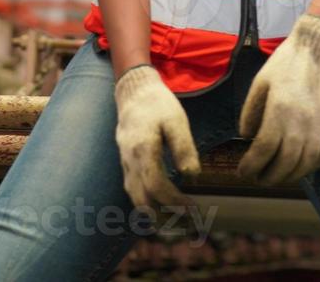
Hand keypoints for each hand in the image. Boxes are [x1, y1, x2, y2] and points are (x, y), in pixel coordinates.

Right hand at [113, 64, 201, 211]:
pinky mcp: (126, 165)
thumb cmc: (158, 105)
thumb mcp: (176, 121)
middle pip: (143, 201)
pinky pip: (134, 191)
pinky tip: (163, 209)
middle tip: (187, 225)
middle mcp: (130, 161)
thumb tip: (193, 176)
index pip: (157, 187)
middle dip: (165, 218)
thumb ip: (183, 148)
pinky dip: (147, 205)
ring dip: (155, 215)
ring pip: (136, 199)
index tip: (194, 209)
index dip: (175, 203)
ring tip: (178, 223)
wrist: (134, 93)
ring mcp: (125, 164)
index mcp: (143, 150)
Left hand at [237, 13, 319, 184]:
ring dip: (288, 177)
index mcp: (280, 109)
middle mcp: (303, 122)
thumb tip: (247, 138)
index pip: (264, 150)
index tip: (242, 171)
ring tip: (275, 176)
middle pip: (284, 164)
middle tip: (257, 178)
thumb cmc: (287, 62)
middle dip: (268, 177)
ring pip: (305, 165)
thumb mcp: (260, 82)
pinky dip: (309, 168)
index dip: (251, 166)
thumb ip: (250, 112)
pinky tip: (298, 167)